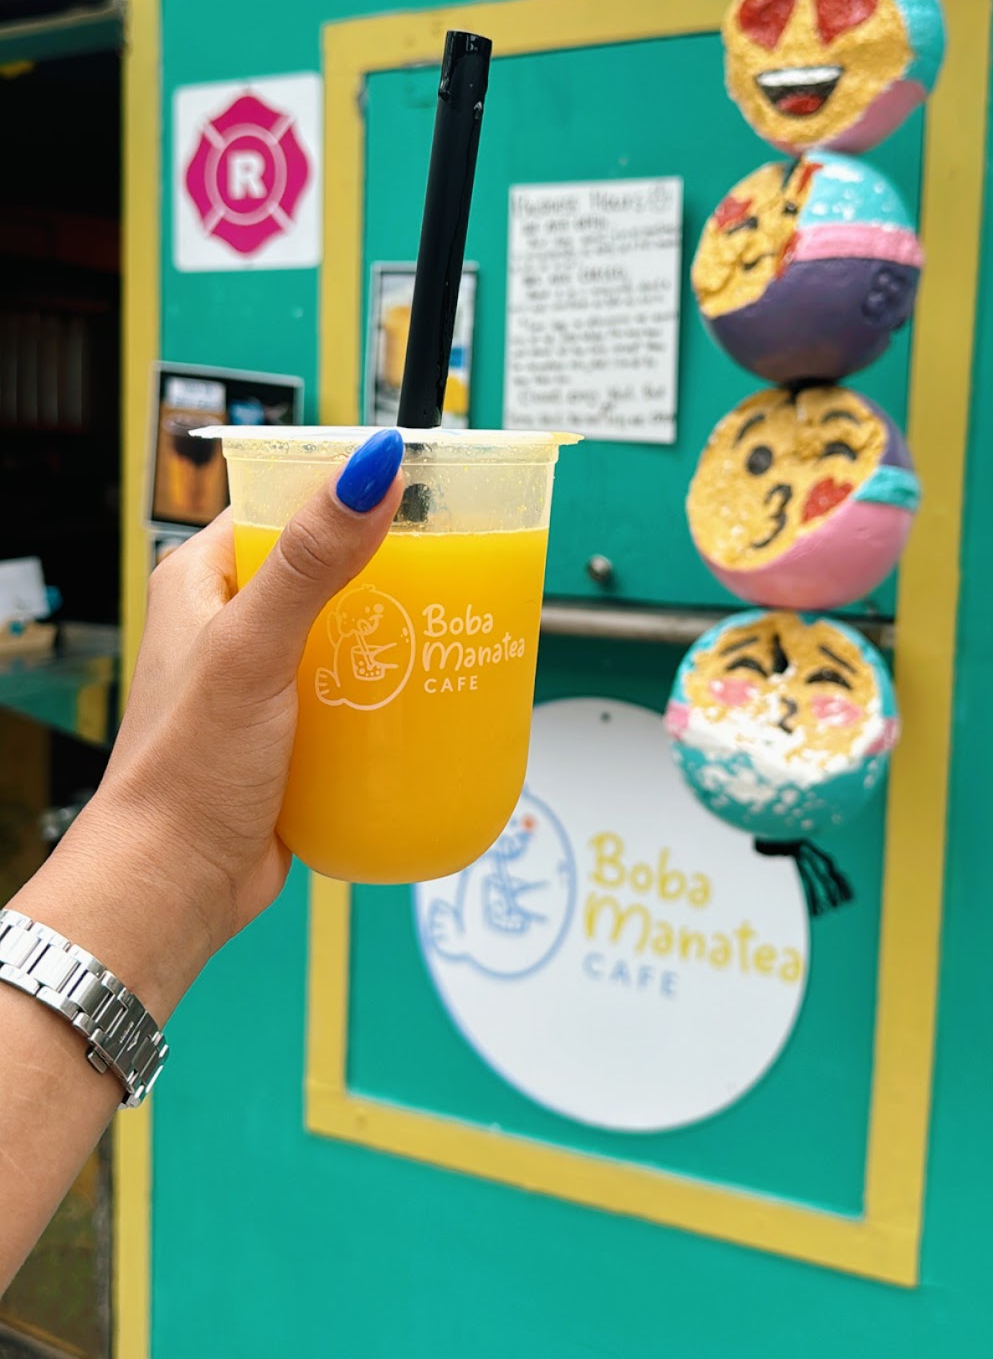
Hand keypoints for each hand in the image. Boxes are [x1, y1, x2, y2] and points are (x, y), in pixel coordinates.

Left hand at [14, 429, 403, 1019]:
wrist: (177, 884)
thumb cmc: (184, 770)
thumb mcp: (253, 647)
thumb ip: (310, 560)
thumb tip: (370, 474)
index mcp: (203, 579)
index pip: (283, 502)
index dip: (346, 490)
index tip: (414, 488)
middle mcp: (232, 623)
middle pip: (329, 567)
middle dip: (388, 568)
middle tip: (450, 566)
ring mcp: (265, 679)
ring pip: (349, 633)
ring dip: (395, 635)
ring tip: (447, 629)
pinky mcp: (294, 732)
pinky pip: (354, 696)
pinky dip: (390, 694)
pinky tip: (426, 696)